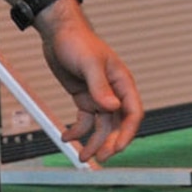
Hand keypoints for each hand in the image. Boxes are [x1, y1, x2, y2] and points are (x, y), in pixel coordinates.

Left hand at [38, 6, 143, 166]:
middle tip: (100, 158)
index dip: (128, 132)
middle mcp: (113, 92)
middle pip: (118, 124)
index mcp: (122, 82)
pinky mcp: (84, 98)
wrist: (58, 34)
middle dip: (110, 142)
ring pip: (101, 126)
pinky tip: (66, 137)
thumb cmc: (78, 42)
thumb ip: (101, 87)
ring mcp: (99, 96)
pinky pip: (84, 120)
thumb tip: (112, 108)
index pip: (133, 112)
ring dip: (94, 142)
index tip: (117, 148)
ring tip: (83, 157)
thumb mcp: (89, 64)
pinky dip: (77, 131)